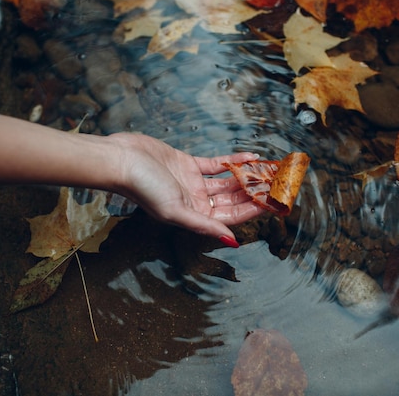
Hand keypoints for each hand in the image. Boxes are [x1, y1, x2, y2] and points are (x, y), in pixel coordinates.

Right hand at [105, 132, 265, 245]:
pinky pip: (216, 164)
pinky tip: (250, 157)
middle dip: (254, 193)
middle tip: (276, 184)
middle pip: (232, 200)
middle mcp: (196, 202)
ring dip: (247, 177)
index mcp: (194, 216)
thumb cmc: (143, 188)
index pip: (231, 217)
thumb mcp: (175, 211)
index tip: (273, 203)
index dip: (253, 211)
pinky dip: (233, 161)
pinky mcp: (188, 164)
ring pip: (227, 182)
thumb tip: (231, 242)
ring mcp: (193, 183)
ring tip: (268, 170)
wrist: (122, 160)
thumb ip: (204, 226)